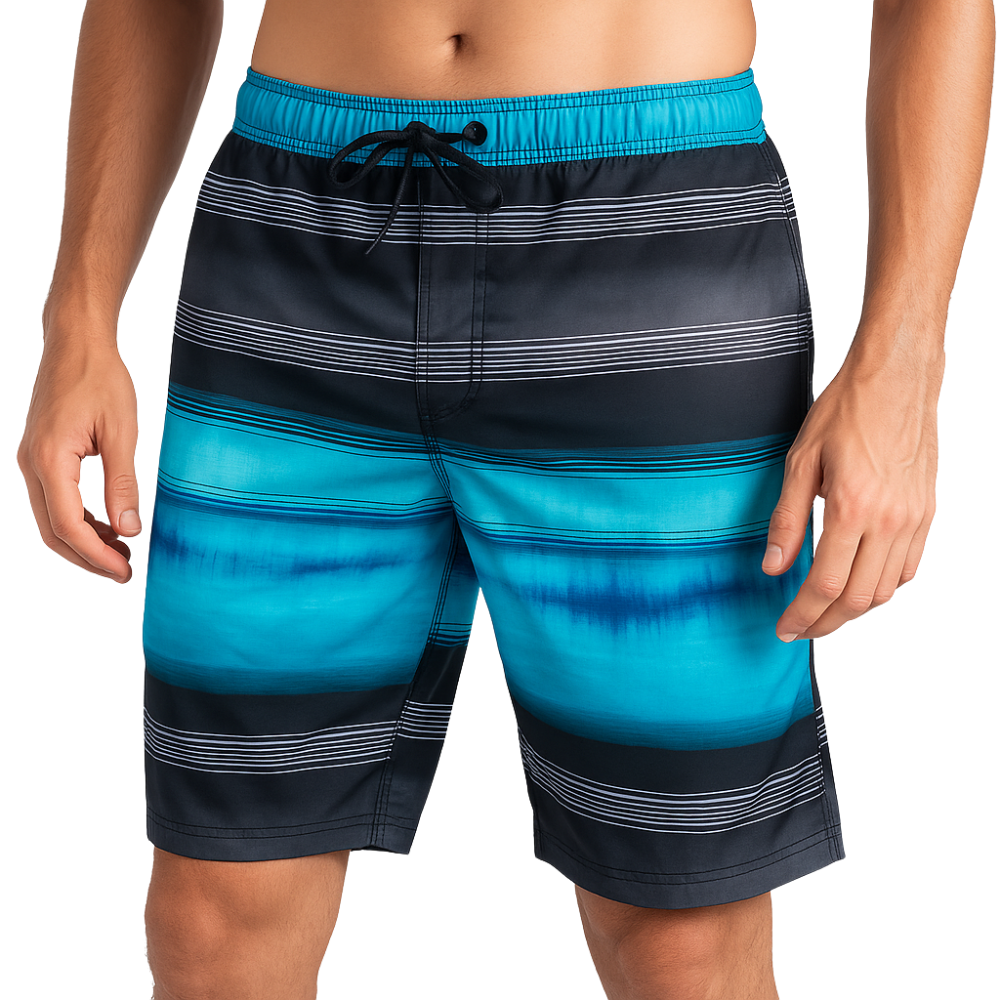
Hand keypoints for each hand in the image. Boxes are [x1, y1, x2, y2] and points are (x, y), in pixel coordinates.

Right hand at [17, 332, 140, 582]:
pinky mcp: (40, 455)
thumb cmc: (100, 378)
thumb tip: (129, 530)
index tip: (125, 572)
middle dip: (88, 558)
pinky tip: (108, 526)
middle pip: (53, 531)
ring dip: (83, 541)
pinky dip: (78, 520)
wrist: (76, 342)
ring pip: (51, 518)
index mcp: (49, 460)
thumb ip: (123, 483)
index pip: (68, 526)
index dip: (96, 556)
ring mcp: (31, 460)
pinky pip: (54, 500)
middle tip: (125, 571)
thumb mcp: (122, 433)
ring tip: (122, 552)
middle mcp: (31, 464)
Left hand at [761, 350, 941, 640]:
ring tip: (825, 611)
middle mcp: (890, 521)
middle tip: (800, 628)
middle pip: (858, 598)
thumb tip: (774, 566)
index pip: (825, 584)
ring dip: (854, 609)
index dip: (802, 614)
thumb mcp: (800, 461)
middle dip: (826, 622)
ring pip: (886, 589)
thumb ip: (787, 519)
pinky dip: (882, 586)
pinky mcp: (926, 512)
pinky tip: (859, 583)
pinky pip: (908, 567)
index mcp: (853, 509)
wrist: (896, 379)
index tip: (785, 628)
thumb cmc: (846, 411)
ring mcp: (913, 519)